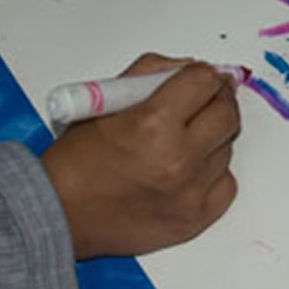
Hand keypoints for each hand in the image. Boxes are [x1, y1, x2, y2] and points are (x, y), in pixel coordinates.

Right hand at [40, 54, 241, 257]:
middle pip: (227, 114)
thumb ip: (151, 74)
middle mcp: (177, 158)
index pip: (205, 82)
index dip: (205, 75)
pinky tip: (191, 170)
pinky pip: (226, 184)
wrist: (61, 215)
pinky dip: (213, 174)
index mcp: (152, 123)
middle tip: (205, 102)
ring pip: (227, 149)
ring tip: (183, 141)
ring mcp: (189, 192)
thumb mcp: (104, 100)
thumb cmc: (77, 160)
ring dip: (211, 139)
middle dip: (217, 102)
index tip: (203, 78)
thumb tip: (189, 68)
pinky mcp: (194, 219)